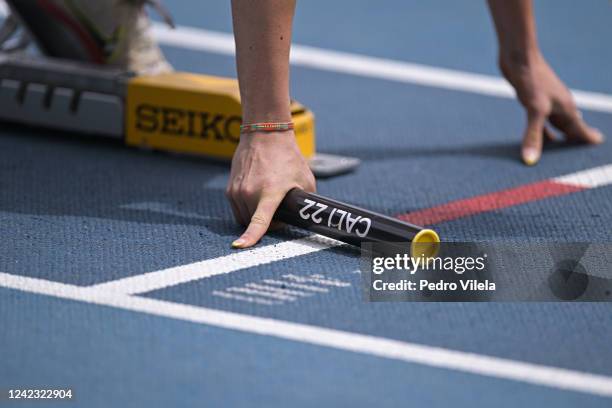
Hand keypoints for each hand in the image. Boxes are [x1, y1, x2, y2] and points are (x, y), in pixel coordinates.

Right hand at [226, 131, 315, 247]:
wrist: (265, 135)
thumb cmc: (288, 158)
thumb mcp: (305, 180)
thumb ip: (305, 201)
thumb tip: (308, 218)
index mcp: (269, 193)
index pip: (258, 220)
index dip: (251, 236)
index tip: (241, 247)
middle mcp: (249, 193)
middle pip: (255, 224)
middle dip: (268, 223)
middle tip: (280, 210)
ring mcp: (236, 191)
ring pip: (244, 219)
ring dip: (255, 217)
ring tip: (268, 199)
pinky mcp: (229, 189)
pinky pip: (238, 209)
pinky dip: (247, 209)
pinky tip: (258, 195)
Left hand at [500, 53, 603, 164]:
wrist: (519, 56)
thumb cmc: (531, 79)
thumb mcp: (534, 110)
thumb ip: (533, 135)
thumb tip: (531, 160)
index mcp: (566, 109)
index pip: (580, 130)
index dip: (588, 139)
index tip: (598, 145)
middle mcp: (559, 106)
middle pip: (570, 129)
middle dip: (574, 141)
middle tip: (580, 156)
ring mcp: (546, 102)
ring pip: (556, 125)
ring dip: (558, 137)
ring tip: (560, 152)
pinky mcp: (532, 99)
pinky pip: (541, 120)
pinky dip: (542, 131)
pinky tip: (539, 136)